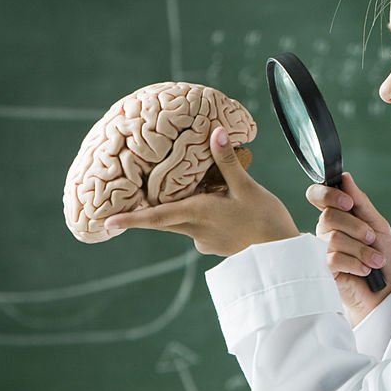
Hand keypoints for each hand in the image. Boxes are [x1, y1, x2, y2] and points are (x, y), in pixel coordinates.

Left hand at [104, 127, 299, 255]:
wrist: (283, 258)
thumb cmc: (266, 223)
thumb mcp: (248, 188)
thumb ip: (228, 161)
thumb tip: (214, 132)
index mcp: (198, 215)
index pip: (155, 218)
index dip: (129, 220)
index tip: (106, 223)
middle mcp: (196, 231)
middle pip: (163, 218)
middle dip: (148, 208)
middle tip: (132, 197)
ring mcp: (206, 240)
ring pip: (183, 220)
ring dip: (184, 205)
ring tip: (200, 187)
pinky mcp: (217, 244)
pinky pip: (200, 225)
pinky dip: (203, 212)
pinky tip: (223, 203)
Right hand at [306, 173, 390, 326]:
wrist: (386, 292)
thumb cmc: (383, 258)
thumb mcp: (378, 226)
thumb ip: (361, 202)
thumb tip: (345, 178)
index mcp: (337, 216)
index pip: (318, 195)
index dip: (327, 194)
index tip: (348, 202)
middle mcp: (325, 231)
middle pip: (329, 216)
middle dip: (356, 227)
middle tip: (371, 238)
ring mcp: (321, 251)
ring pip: (334, 238)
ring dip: (362, 250)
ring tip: (375, 261)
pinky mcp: (322, 270)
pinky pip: (333, 258)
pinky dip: (355, 263)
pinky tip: (364, 270)